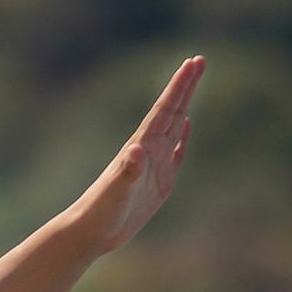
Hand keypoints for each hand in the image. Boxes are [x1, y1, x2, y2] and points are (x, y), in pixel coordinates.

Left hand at [72, 55, 202, 252]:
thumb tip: (137, 151)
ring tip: (194, 83)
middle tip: (200, 60)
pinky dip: (183, 137)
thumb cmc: (102, 211)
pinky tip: (186, 127)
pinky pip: (176, 153)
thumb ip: (128, 171)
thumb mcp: (118, 191)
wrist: (92, 231)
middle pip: (173, 110)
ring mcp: (155, 165)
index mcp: (143, 146)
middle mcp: (150, 150)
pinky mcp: (159, 183)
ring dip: (186, 104)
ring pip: (175, 126)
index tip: (193, 62)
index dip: (180, 85)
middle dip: (187, 85)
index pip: (165, 109)